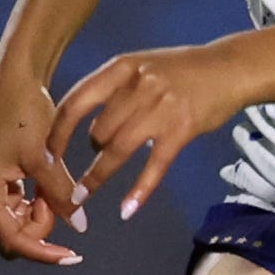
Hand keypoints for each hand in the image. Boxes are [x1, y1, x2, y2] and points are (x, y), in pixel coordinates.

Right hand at [0, 77, 89, 265]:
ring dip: (43, 214)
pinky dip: (40, 203)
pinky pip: (21, 208)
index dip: (43, 251)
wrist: (17, 82)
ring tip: (56, 184)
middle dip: (42, 228)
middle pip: (14, 236)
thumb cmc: (26, 114)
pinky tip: (50, 183)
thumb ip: (61, 193)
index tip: (74, 255)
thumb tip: (80, 227)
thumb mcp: (46, 157)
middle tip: (64, 199)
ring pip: (20, 224)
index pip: (12, 239)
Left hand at [53, 40, 248, 222]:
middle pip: (98, 131)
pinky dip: (139, 191)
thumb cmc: (182, 70)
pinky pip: (154, 167)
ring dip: (99, 176)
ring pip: (118, 150)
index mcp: (121, 68)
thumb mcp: (142, 65)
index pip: (76, 102)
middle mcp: (137, 86)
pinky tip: (127, 209)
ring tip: (85, 194)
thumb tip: (80, 115)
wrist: (228, 68)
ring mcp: (160, 108)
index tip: (46, 155)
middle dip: (90, 154)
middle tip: (88, 166)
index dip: (57, 133)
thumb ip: (114, 87)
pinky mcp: (181, 130)